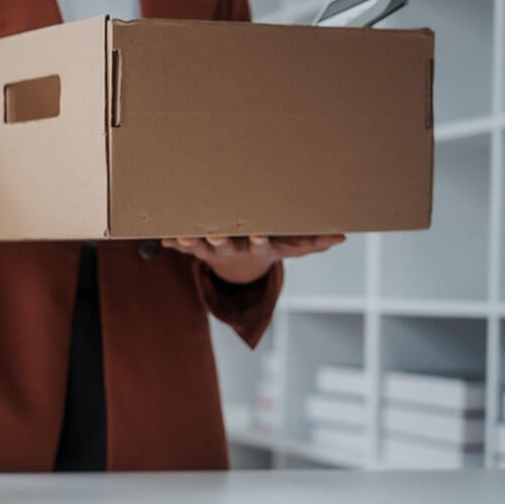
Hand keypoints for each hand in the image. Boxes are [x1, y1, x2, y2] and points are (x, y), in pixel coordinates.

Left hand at [161, 235, 345, 284]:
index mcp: (254, 248)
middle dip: (220, 242)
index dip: (258, 242)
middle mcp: (232, 250)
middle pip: (225, 248)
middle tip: (216, 237)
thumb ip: (312, 241)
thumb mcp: (289, 247)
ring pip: (198, 247)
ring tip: (181, 236)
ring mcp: (210, 250)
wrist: (239, 267)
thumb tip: (342, 237)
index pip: (258, 246)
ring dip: (190, 242)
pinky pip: (180, 246)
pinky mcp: (193, 247)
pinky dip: (171, 243)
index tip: (258, 235)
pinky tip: (162, 238)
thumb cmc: (266, 247)